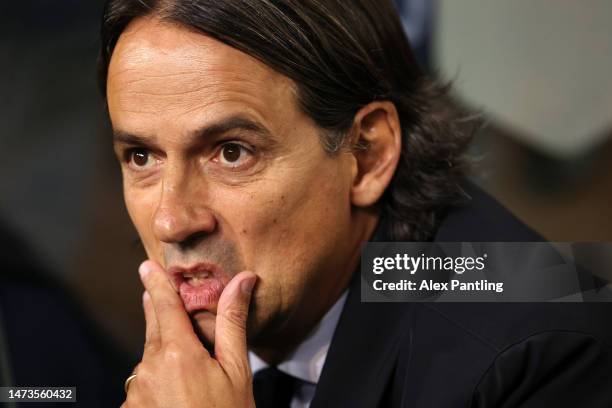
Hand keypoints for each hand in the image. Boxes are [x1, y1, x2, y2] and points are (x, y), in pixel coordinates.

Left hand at [121, 260, 256, 407]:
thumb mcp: (237, 372)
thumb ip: (233, 323)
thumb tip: (242, 282)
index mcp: (177, 353)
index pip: (164, 306)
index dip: (157, 283)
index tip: (146, 266)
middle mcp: (148, 368)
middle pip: (157, 333)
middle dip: (169, 327)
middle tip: (191, 339)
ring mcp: (135, 392)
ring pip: (151, 362)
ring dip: (167, 361)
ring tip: (193, 387)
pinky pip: (143, 387)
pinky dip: (158, 386)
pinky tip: (179, 401)